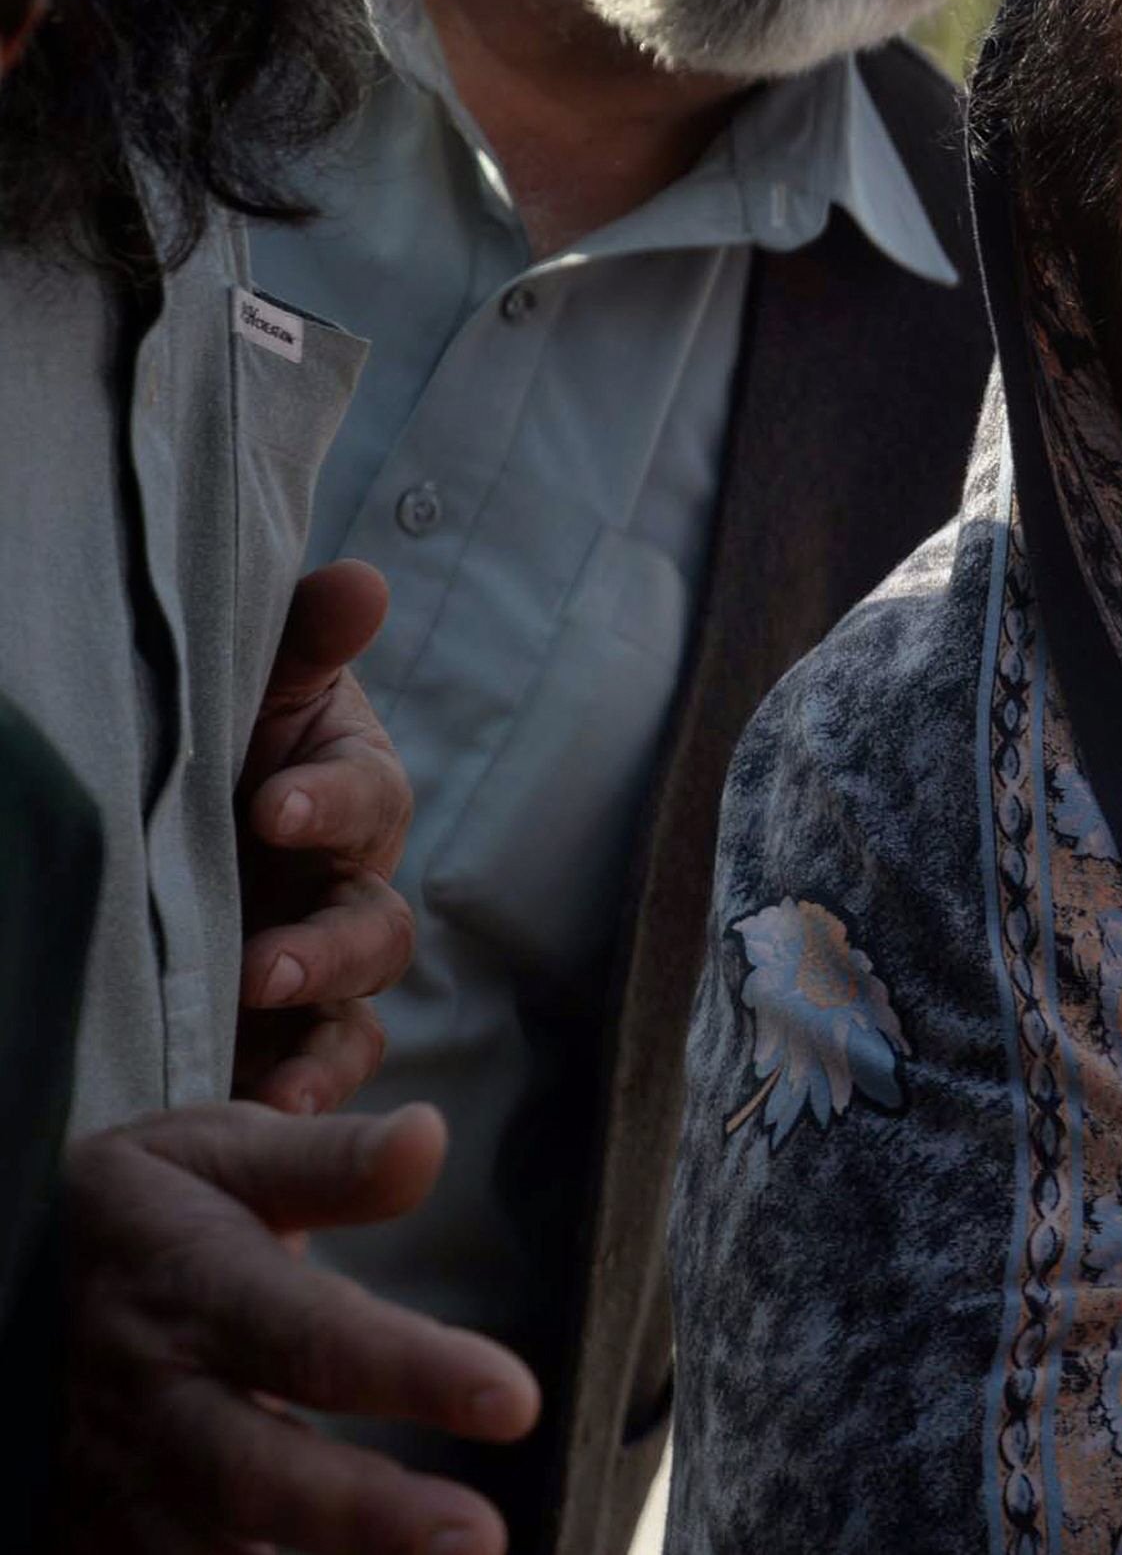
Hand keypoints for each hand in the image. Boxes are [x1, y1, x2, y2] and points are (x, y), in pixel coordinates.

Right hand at [54, 1100, 540, 1554]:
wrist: (0, 1274)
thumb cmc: (140, 1214)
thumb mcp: (219, 1154)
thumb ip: (329, 1160)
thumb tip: (428, 1139)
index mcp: (194, 1291)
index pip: (313, 1337)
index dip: (413, 1371)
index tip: (514, 1401)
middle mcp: (154, 1401)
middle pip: (254, 1472)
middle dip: (367, 1516)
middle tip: (478, 1539)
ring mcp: (117, 1483)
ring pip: (204, 1554)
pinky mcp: (94, 1537)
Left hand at [234, 561, 416, 1112]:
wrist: (167, 823)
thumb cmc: (222, 740)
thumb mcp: (250, 683)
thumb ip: (304, 641)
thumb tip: (362, 580)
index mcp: (349, 795)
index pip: (367, 797)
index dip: (331, 803)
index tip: (272, 808)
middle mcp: (348, 888)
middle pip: (377, 929)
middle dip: (326, 951)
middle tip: (266, 966)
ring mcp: (320, 972)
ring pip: (358, 1016)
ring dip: (323, 1049)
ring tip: (272, 1080)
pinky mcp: (286, 1038)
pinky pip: (316, 1075)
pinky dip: (299, 1101)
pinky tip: (255, 1117)